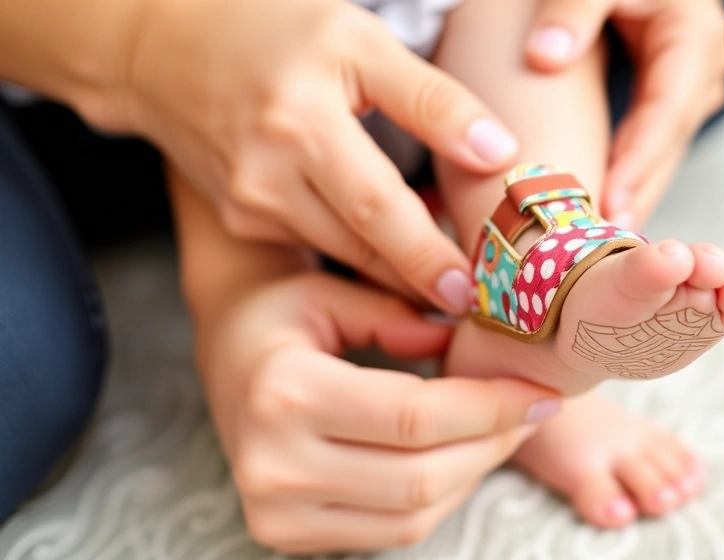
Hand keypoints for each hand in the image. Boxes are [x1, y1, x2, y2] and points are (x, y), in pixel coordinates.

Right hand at [110, 0, 519, 313]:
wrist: (165, 48)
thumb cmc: (274, 31)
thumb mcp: (358, 40)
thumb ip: (429, 97)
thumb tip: (496, 151)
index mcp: (301, 122)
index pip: (379, 207)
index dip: (428, 254)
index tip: (474, 290)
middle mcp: (267, 175)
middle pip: (361, 244)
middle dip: (421, 278)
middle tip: (474, 303)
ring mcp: (249, 204)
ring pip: (341, 251)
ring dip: (396, 270)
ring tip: (448, 278)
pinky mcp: (243, 219)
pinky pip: (317, 242)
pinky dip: (360, 248)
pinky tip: (395, 244)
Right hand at [195, 273, 561, 552]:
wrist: (226, 360)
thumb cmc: (283, 315)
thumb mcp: (333, 292)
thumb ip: (400, 313)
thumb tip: (466, 340)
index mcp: (284, 391)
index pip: (415, 416)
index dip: (490, 407)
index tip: (539, 390)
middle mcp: (272, 463)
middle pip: (421, 475)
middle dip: (493, 443)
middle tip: (531, 409)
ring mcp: (274, 509)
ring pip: (414, 515)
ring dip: (473, 474)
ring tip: (502, 430)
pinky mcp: (283, 533)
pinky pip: (392, 531)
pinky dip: (440, 498)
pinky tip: (460, 456)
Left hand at [524, 0, 723, 226]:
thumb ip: (575, 7)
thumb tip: (545, 57)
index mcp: (693, 36)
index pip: (666, 110)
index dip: (639, 161)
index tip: (610, 204)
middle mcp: (702, 65)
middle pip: (669, 141)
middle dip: (639, 192)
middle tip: (606, 247)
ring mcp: (693, 81)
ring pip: (664, 148)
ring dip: (637, 190)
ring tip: (604, 241)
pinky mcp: (674, 91)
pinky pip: (653, 139)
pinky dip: (630, 170)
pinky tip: (606, 205)